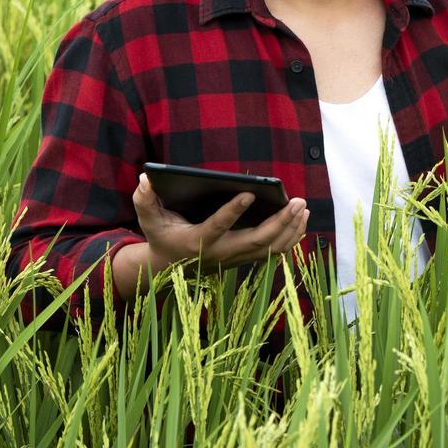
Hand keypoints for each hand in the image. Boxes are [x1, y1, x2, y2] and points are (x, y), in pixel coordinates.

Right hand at [131, 172, 308, 271]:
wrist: (170, 269)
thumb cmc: (161, 237)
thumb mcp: (149, 219)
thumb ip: (144, 200)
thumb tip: (146, 178)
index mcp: (198, 241)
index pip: (218, 226)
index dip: (233, 211)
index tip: (249, 192)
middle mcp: (221, 253)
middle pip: (257, 240)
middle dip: (280, 222)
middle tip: (298, 201)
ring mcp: (236, 259)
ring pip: (270, 249)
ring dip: (291, 230)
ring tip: (303, 208)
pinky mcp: (245, 260)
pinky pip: (273, 253)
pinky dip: (291, 239)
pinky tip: (302, 222)